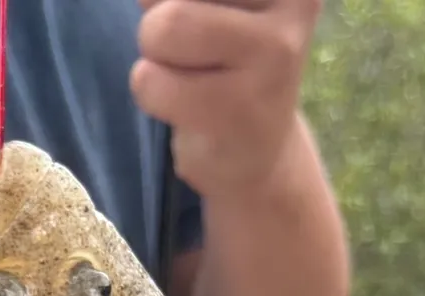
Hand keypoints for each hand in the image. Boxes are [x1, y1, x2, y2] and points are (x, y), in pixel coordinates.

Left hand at [130, 0, 321, 199]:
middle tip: (194, 49)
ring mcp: (274, 52)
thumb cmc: (223, 61)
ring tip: (188, 76)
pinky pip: (151, 82)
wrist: (256, 151)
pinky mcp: (240, 108)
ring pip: (163, 26)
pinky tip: (188, 106)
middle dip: (162, 19)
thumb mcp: (207, 4)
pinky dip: (152, 94)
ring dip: (154, 57)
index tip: (200, 28)